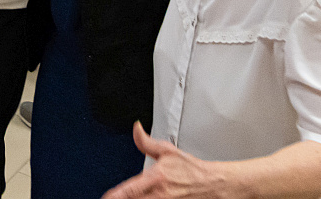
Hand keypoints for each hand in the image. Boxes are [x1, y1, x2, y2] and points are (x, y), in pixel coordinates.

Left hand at [101, 123, 222, 198]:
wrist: (214, 184)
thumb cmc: (192, 170)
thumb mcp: (168, 151)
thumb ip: (147, 142)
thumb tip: (136, 129)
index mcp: (155, 179)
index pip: (128, 191)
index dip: (114, 196)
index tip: (105, 197)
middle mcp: (159, 195)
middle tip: (111, 198)